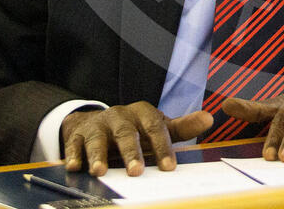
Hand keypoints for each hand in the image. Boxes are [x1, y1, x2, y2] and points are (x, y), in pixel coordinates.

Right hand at [61, 104, 211, 176]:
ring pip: (98, 137)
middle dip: (131, 152)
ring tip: (99, 171)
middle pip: (126, 132)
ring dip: (98, 154)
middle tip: (136, 172)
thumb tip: (209, 118)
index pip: (155, 127)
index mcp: (142, 113)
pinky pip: (75, 143)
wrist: (99, 123)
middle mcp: (120, 115)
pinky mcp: (78, 134)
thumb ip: (182, 128)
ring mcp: (98, 124)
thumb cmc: (136, 130)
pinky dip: (74, 155)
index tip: (169, 168)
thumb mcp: (158, 127)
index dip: (162, 147)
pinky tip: (74, 167)